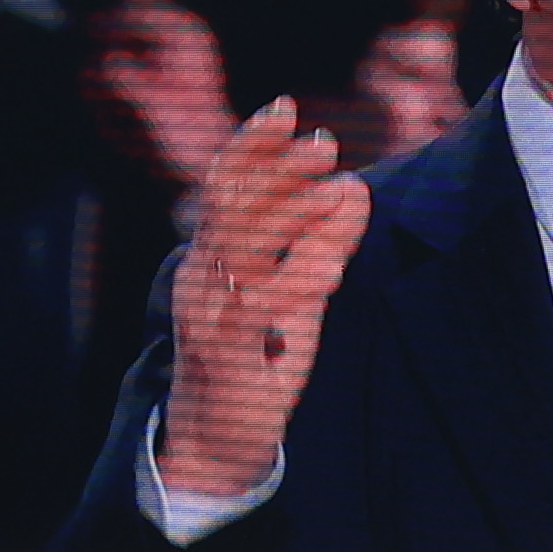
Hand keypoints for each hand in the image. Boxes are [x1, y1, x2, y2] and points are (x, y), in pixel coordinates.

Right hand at [159, 97, 369, 507]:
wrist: (214, 443)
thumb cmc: (255, 364)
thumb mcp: (297, 296)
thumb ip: (321, 245)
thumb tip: (353, 188)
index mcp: (209, 258)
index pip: (221, 187)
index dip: (250, 144)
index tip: (284, 108)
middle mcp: (199, 279)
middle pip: (230, 208)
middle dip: (277, 170)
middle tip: (323, 143)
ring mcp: (206, 315)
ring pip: (241, 250)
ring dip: (288, 215)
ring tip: (333, 187)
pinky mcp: (223, 353)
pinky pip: (257, 310)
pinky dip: (293, 285)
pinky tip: (328, 270)